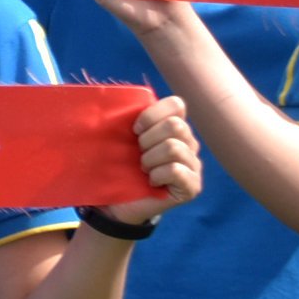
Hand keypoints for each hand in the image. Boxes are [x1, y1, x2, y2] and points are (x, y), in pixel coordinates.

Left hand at [99, 96, 202, 227]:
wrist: (116, 203)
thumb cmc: (118, 167)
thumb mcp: (119, 139)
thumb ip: (125, 118)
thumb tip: (104, 96)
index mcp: (174, 126)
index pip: (176, 104)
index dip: (151, 114)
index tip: (134, 129)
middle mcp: (190, 143)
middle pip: (175, 125)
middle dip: (148, 140)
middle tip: (138, 154)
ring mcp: (194, 165)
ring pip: (174, 148)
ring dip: (150, 160)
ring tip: (143, 169)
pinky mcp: (193, 186)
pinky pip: (176, 170)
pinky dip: (157, 175)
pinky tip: (151, 182)